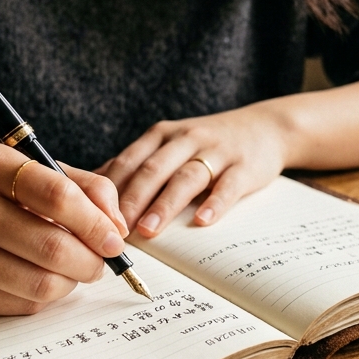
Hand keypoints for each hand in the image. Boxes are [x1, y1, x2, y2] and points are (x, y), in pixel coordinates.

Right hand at [0, 142, 129, 314]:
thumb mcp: (24, 168)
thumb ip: (80, 187)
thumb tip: (117, 226)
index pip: (56, 195)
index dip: (96, 222)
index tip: (115, 238)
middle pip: (52, 247)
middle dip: (92, 260)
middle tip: (101, 260)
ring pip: (41, 283)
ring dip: (73, 281)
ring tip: (76, 269)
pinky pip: (22, 304)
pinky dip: (46, 295)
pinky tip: (44, 278)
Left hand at [98, 104, 291, 236]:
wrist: (265, 128)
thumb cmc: (208, 145)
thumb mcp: (170, 146)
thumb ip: (136, 165)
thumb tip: (92, 190)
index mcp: (162, 136)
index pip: (129, 162)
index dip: (110, 190)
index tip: (93, 217)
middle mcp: (186, 139)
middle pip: (152, 170)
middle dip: (131, 200)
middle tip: (115, 230)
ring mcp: (216, 151)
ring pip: (186, 178)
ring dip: (165, 205)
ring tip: (148, 230)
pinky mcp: (244, 166)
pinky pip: (227, 186)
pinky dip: (214, 204)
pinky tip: (202, 221)